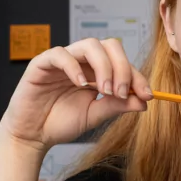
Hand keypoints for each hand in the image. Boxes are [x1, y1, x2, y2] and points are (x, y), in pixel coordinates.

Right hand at [0, 37, 152, 151]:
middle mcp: (81, 62)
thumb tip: (144, 101)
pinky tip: (81, 84)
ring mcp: (62, 60)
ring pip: (89, 45)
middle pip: (110, 46)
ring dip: (104, 66)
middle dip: (122, 67)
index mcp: (95, 71)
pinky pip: (60, 55)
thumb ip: (117, 105)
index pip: (122, 63)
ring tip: (105, 90)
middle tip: (122, 92)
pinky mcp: (42, 63)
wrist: (33, 135)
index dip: (137, 76)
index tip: (147, 95)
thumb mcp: (95, 115)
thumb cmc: (60, 123)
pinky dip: (74, 67)